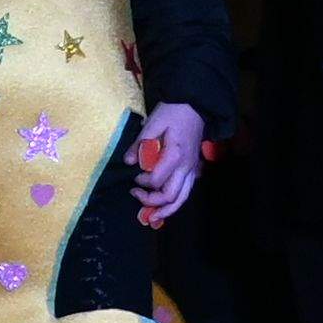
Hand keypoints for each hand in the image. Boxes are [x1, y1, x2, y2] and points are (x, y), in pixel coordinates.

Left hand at [130, 102, 207, 220]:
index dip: (142, 181)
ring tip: (151, 218)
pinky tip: (163, 207)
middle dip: (152, 202)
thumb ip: (140, 143)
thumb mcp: (153, 122)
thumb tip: (127, 161)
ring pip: (182, 198)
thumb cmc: (173, 111)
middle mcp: (186, 167)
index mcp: (176, 155)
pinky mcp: (193, 169)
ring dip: (166, 210)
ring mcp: (192, 170)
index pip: (157, 180)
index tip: (133, 176)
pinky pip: (185, 192)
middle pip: (171, 196)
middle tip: (135, 196)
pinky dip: (174, 202)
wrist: (195, 105)